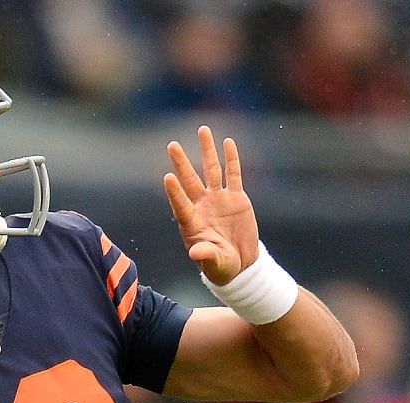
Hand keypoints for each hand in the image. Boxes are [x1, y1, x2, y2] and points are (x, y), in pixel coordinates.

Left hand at [163, 126, 259, 285]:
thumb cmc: (221, 266)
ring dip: (207, 151)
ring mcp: (218, 200)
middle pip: (190, 180)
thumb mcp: (214, 263)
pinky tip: (227, 142)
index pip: (181, 204)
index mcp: (192, 223)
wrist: (241, 264)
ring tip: (202, 129)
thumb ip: (205, 255)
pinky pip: (233, 174)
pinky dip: (231, 159)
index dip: (174, 192)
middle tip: (172, 145)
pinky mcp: (236, 198)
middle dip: (182, 163)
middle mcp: (202, 206)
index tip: (167, 177)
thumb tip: (195, 253)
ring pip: (211, 170)